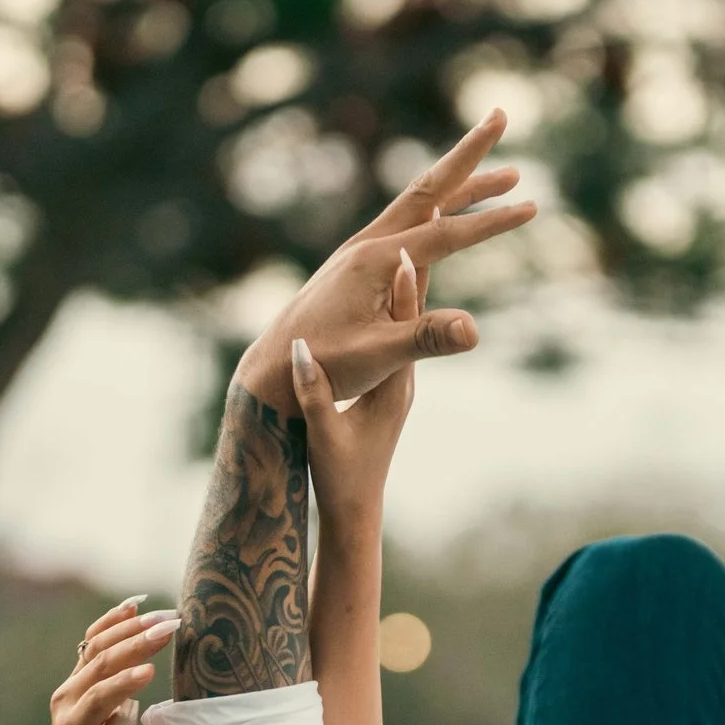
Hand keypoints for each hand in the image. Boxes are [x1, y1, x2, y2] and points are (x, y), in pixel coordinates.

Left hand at [45, 597, 178, 724]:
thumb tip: (127, 713)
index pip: (98, 698)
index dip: (123, 684)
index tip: (151, 671)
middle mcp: (68, 699)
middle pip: (100, 663)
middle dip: (135, 644)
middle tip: (170, 628)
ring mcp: (71, 683)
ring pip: (96, 646)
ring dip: (129, 628)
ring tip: (163, 616)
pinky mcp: (78, 674)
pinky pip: (92, 641)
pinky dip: (111, 621)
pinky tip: (133, 606)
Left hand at [234, 110, 535, 412]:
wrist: (274, 370)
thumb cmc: (323, 364)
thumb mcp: (379, 357)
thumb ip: (426, 338)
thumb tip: (475, 330)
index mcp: (376, 261)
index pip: (446, 234)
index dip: (492, 222)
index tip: (532, 207)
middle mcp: (369, 245)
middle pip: (429, 188)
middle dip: (469, 153)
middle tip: (500, 115)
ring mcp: (362, 252)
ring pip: (420, 204)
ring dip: (462, 185)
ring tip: (506, 176)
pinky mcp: (359, 265)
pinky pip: (408, 224)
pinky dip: (439, 208)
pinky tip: (451, 210)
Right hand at [293, 249, 422, 528]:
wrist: (357, 506)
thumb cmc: (340, 475)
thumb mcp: (323, 435)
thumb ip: (314, 396)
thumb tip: (301, 356)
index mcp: (392, 385)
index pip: (403, 327)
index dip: (402, 285)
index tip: (403, 245)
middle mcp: (405, 376)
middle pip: (415, 312)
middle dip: (415, 266)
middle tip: (423, 218)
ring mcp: (401, 378)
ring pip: (408, 319)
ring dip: (408, 278)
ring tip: (414, 235)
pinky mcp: (391, 382)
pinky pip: (396, 332)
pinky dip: (394, 303)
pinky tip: (393, 282)